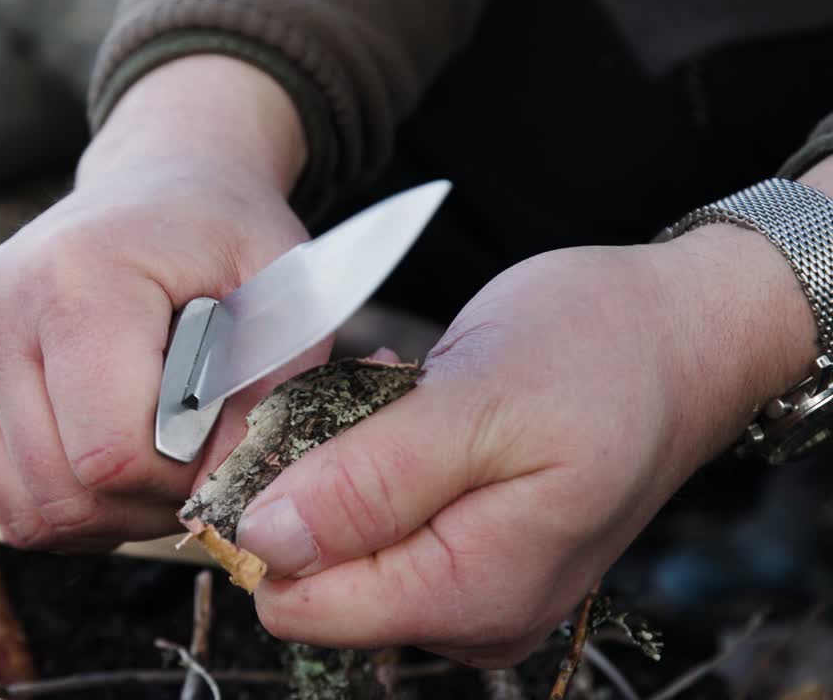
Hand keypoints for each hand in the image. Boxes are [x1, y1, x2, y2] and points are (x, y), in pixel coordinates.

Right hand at [0, 56, 322, 549]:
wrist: (159, 184)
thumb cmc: (225, 237)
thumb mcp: (282, 296)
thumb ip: (268, 395)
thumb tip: (223, 498)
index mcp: (78, 277)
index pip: (109, 453)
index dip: (177, 482)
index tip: (219, 445)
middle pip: (63, 490)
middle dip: (144, 505)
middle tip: (195, 465)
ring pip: (26, 508)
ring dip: (104, 516)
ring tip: (157, 464)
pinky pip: (4, 495)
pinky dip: (66, 504)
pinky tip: (113, 464)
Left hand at [234, 224, 816, 666]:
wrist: (685, 335)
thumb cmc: (600, 352)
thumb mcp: (478, 403)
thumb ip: (369, 483)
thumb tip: (266, 543)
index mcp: (472, 593)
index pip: (303, 605)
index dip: (271, 523)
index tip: (297, 436)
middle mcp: (472, 616)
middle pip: (319, 580)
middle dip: (318, 488)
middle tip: (373, 406)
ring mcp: (476, 591)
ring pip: (345, 547)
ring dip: (351, 468)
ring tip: (407, 401)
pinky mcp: (475, 556)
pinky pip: (384, 526)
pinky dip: (379, 466)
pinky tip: (415, 413)